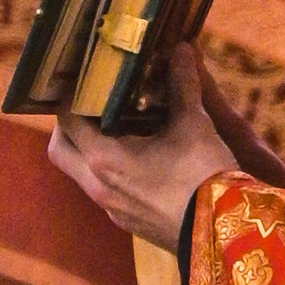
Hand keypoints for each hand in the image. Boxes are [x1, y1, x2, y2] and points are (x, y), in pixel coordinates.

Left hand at [49, 41, 235, 250]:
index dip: (68, 95)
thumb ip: (183, 86)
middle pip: (59, 151)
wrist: (225, 235)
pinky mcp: (129, 222)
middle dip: (66, 125)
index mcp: (104, 159)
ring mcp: (112, 209)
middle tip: (87, 102)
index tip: (78, 77)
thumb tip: (182, 50)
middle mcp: (99, 186)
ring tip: (113, 124)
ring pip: (80, 173)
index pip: (66, 120)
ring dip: (87, 148)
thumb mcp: (195, 125)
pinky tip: (136, 155)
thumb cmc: (206, 176)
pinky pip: (104, 190)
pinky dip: (107, 168)